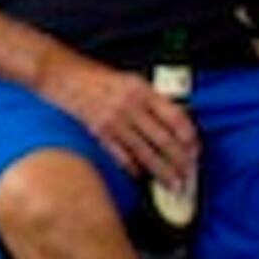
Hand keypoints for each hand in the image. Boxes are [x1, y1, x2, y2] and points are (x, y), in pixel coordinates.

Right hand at [37, 47, 199, 190]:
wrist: (62, 74)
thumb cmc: (95, 76)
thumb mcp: (130, 80)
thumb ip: (151, 99)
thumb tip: (174, 122)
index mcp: (142, 90)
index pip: (175, 117)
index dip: (189, 137)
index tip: (196, 151)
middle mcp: (130, 106)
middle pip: (163, 139)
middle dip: (180, 161)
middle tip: (189, 177)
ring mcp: (114, 121)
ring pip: (145, 152)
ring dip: (161, 171)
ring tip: (173, 184)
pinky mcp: (98, 132)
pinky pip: (121, 154)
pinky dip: (132, 167)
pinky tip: (141, 176)